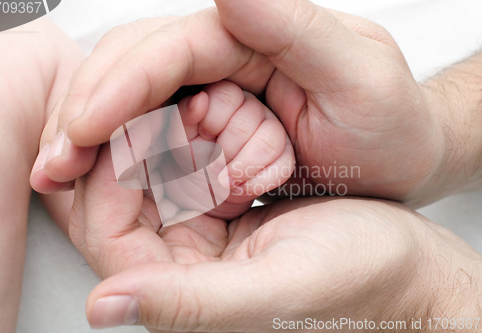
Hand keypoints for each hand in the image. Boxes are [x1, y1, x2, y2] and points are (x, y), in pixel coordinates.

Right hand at [31, 0, 454, 206]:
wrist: (398, 158)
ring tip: (62, 175)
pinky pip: (156, 135)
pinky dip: (124, 155)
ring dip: (95, 138)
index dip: (118, 88)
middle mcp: (225, 55)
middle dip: (88, 115)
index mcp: (253, 33)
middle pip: (136, 71)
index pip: (169, 50)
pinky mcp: (215, 127)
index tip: (80, 129)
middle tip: (53, 163)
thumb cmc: (388, 124)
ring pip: (136, 104)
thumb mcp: (356, 76)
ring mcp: (216, 91)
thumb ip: (292, 26)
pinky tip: (102, 175)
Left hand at [71, 144, 481, 331]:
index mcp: (185, 297)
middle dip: (142, 152)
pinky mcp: (222, 211)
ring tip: (202, 113)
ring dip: (170, 139)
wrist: (405, 261)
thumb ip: (190, 304)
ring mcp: (201, 237)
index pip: (110, 237)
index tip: (136, 127)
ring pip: (151, 177)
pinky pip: (185, 165)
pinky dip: (197, 138)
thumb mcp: (276, 288)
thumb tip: (101, 308)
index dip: (110, 180)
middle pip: (123, 202)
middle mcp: (183, 271)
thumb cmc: (359, 278)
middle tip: (175, 113)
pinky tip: (222, 123)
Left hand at [172, 80, 294, 219]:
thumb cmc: (192, 159)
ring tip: (224, 181)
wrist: (204, 189)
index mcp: (226, 97)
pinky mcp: (285, 155)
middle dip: (226, 150)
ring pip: (270, 141)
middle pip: (249, 120)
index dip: (212, 122)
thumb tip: (199, 100)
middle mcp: (253, 108)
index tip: (202, 138)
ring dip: (243, 167)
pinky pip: (284, 164)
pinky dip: (258, 182)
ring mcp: (273, 130)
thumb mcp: (179, 141)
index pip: (227, 96)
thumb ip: (184, 119)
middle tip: (212, 166)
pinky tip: (239, 189)